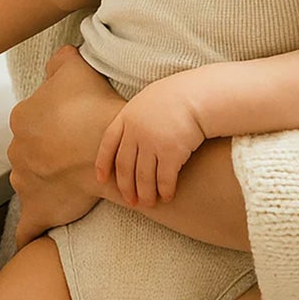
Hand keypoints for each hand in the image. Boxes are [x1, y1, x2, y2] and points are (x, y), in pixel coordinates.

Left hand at [8, 46, 124, 248]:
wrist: (111, 147)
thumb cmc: (94, 105)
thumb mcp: (74, 66)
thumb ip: (59, 60)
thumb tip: (56, 60)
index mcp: (22, 118)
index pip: (32, 120)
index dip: (55, 122)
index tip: (74, 125)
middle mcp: (17, 150)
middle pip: (29, 151)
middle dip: (47, 153)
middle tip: (75, 153)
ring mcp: (25, 182)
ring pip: (29, 181)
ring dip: (43, 183)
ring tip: (67, 184)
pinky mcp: (38, 209)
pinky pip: (27, 227)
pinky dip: (27, 235)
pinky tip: (27, 246)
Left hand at [95, 76, 205, 206]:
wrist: (197, 96)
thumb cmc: (175, 97)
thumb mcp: (147, 101)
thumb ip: (135, 119)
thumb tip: (130, 137)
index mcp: (127, 116)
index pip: (108, 143)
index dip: (103, 163)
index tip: (101, 179)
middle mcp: (136, 131)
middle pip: (125, 165)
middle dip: (126, 186)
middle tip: (130, 201)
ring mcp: (152, 142)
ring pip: (143, 177)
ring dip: (145, 194)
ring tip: (147, 203)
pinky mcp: (171, 153)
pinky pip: (164, 179)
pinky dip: (164, 191)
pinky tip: (167, 197)